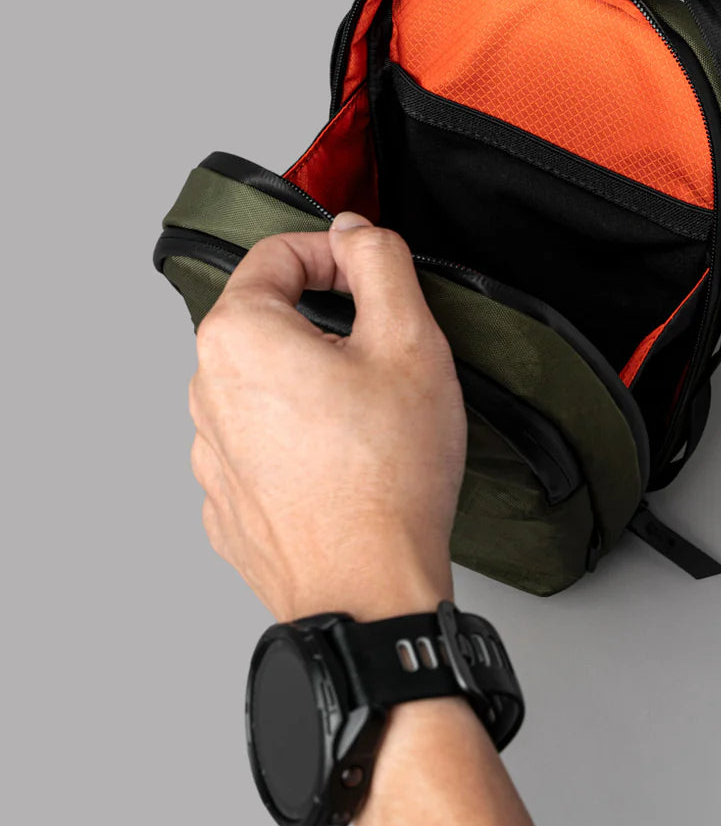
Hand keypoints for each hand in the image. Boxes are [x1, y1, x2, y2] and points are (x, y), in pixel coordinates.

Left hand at [188, 213, 466, 621]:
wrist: (368, 593)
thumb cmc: (387, 477)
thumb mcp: (408, 340)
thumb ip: (380, 263)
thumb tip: (356, 233)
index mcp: (238, 339)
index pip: (274, 256)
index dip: (333, 253)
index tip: (370, 275)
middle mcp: (207, 392)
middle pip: (267, 319)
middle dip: (326, 319)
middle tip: (385, 351)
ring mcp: (210, 454)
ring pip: (264, 383)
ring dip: (312, 379)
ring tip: (371, 415)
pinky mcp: (228, 502)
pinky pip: (261, 442)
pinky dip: (299, 435)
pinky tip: (347, 460)